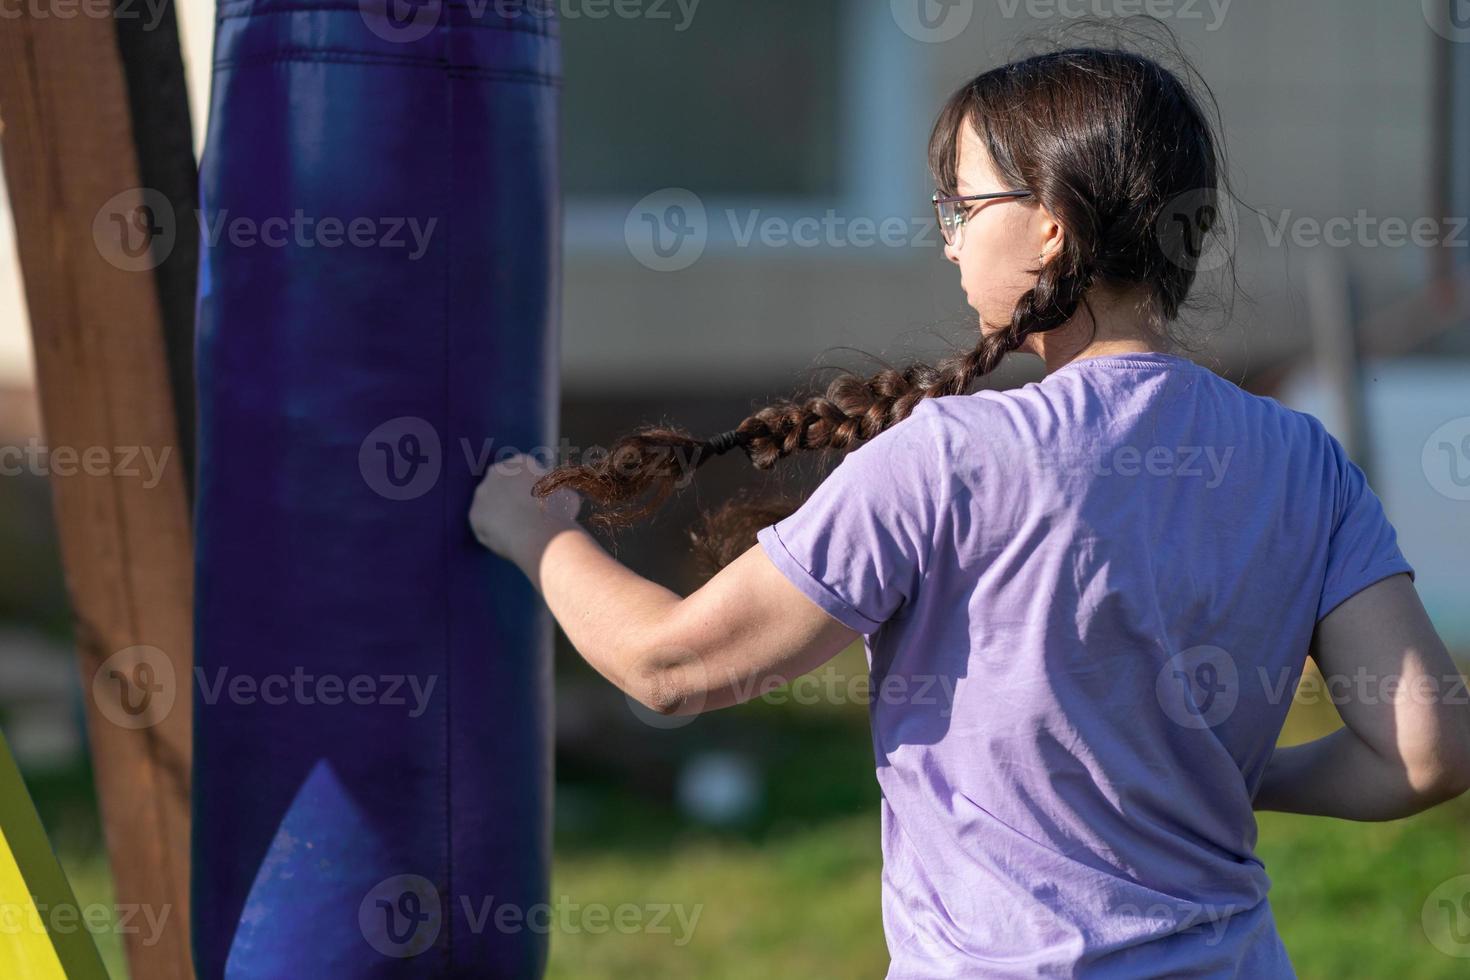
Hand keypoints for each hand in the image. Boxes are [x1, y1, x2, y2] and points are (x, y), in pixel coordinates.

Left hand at [469, 453, 582, 569]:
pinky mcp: (474, 515)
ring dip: (504, 519)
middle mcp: (497, 472)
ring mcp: (482, 493)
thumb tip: (563, 499)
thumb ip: (558, 494)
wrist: (536, 530)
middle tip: (529, 520)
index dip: (534, 491)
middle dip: (513, 501)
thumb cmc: (557, 512)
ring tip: (522, 534)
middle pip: (505, 488)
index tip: (543, 505)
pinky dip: (497, 536)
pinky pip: (487, 528)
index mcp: (520, 463)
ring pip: (494, 508)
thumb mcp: (567, 495)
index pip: (524, 474)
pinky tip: (511, 542)